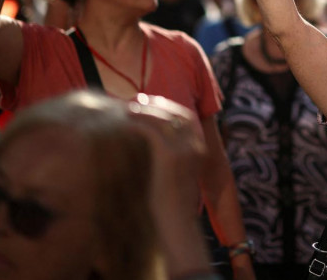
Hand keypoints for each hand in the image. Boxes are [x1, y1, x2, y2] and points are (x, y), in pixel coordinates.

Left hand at [126, 94, 205, 229]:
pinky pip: (152, 132)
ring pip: (164, 119)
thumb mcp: (176, 175)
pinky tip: (125, 123)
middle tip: (135, 100)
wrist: (177, 225)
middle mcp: (197, 146)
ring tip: (127, 108)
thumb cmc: (172, 205)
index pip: (186, 117)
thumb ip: (172, 157)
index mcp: (200, 148)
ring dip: (144, 110)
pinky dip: (138, 123)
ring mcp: (186, 150)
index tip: (149, 102)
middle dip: (156, 103)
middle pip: (177, 113)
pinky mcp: (171, 157)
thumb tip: (155, 144)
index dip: (167, 106)